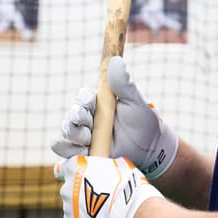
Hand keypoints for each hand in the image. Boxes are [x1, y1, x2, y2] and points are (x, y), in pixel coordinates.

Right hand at [50, 56, 177, 179]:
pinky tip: (76, 154)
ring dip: (72, 136)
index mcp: (98, 104)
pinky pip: (67, 156)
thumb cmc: (142, 120)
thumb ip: (124, 83)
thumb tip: (115, 61)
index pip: (83, 98)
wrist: (151, 147)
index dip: (84, 99)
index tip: (90, 101)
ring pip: (66, 136)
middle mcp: (88, 120)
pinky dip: (66, 155)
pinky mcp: (86, 156)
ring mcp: (85, 139)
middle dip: (75, 118)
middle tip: (85, 121)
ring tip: (86, 138)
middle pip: (71, 117)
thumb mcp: (135, 100)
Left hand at [54, 155, 162, 217]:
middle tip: (99, 197)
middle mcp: (67, 187)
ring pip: (71, 208)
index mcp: (75, 168)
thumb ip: (105, 166)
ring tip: (101, 212)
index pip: (61, 169)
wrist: (129, 208)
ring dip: (82, 209)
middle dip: (80, 193)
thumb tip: (108, 169)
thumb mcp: (118, 164)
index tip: (73, 176)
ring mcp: (68, 208)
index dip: (66, 173)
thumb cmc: (126, 183)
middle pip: (70, 190)